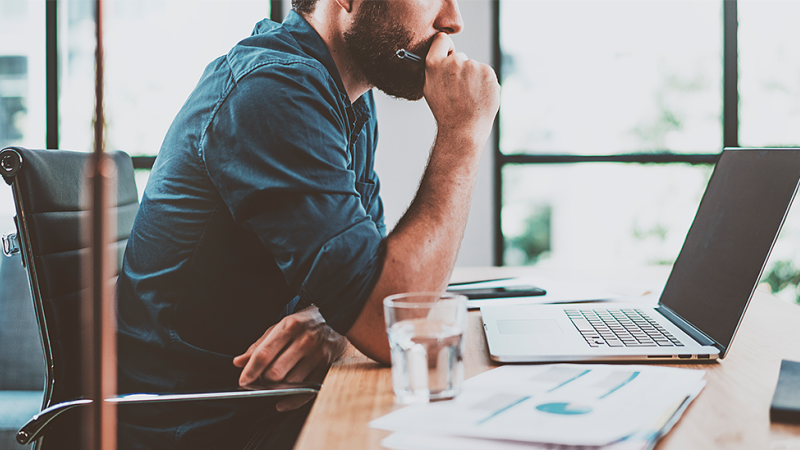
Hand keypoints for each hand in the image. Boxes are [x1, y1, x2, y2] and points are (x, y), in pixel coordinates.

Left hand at [233, 305, 348, 410]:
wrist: (338, 317)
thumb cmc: (305, 323)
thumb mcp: (281, 327)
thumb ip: (259, 345)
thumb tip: (239, 362)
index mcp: (289, 327)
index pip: (264, 353)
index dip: (251, 370)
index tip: (243, 381)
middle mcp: (305, 340)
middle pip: (276, 372)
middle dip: (264, 380)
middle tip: (261, 379)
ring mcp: (318, 354)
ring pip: (290, 383)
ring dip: (279, 387)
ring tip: (277, 381)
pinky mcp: (327, 366)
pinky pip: (306, 391)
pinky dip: (291, 400)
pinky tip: (282, 401)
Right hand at [423, 33, 500, 145]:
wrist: (464, 129)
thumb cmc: (446, 112)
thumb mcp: (430, 88)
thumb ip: (435, 69)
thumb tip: (442, 56)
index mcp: (434, 64)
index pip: (441, 40)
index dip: (445, 47)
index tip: (449, 55)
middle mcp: (453, 61)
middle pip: (460, 57)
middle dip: (461, 69)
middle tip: (459, 91)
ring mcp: (472, 66)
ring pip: (474, 67)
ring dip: (473, 78)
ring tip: (469, 97)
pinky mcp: (488, 72)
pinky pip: (486, 73)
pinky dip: (485, 83)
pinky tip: (479, 97)